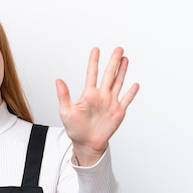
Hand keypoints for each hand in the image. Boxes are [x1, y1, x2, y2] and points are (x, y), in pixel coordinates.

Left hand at [55, 47, 138, 165]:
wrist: (86, 143)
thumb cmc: (75, 128)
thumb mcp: (66, 111)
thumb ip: (63, 95)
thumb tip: (57, 80)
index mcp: (88, 94)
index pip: (92, 74)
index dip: (94, 62)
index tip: (96, 50)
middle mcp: (101, 96)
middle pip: (109, 75)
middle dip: (113, 61)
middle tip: (118, 49)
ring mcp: (110, 103)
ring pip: (118, 83)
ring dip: (122, 71)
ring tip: (125, 59)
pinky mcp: (118, 112)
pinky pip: (126, 100)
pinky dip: (131, 92)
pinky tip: (135, 84)